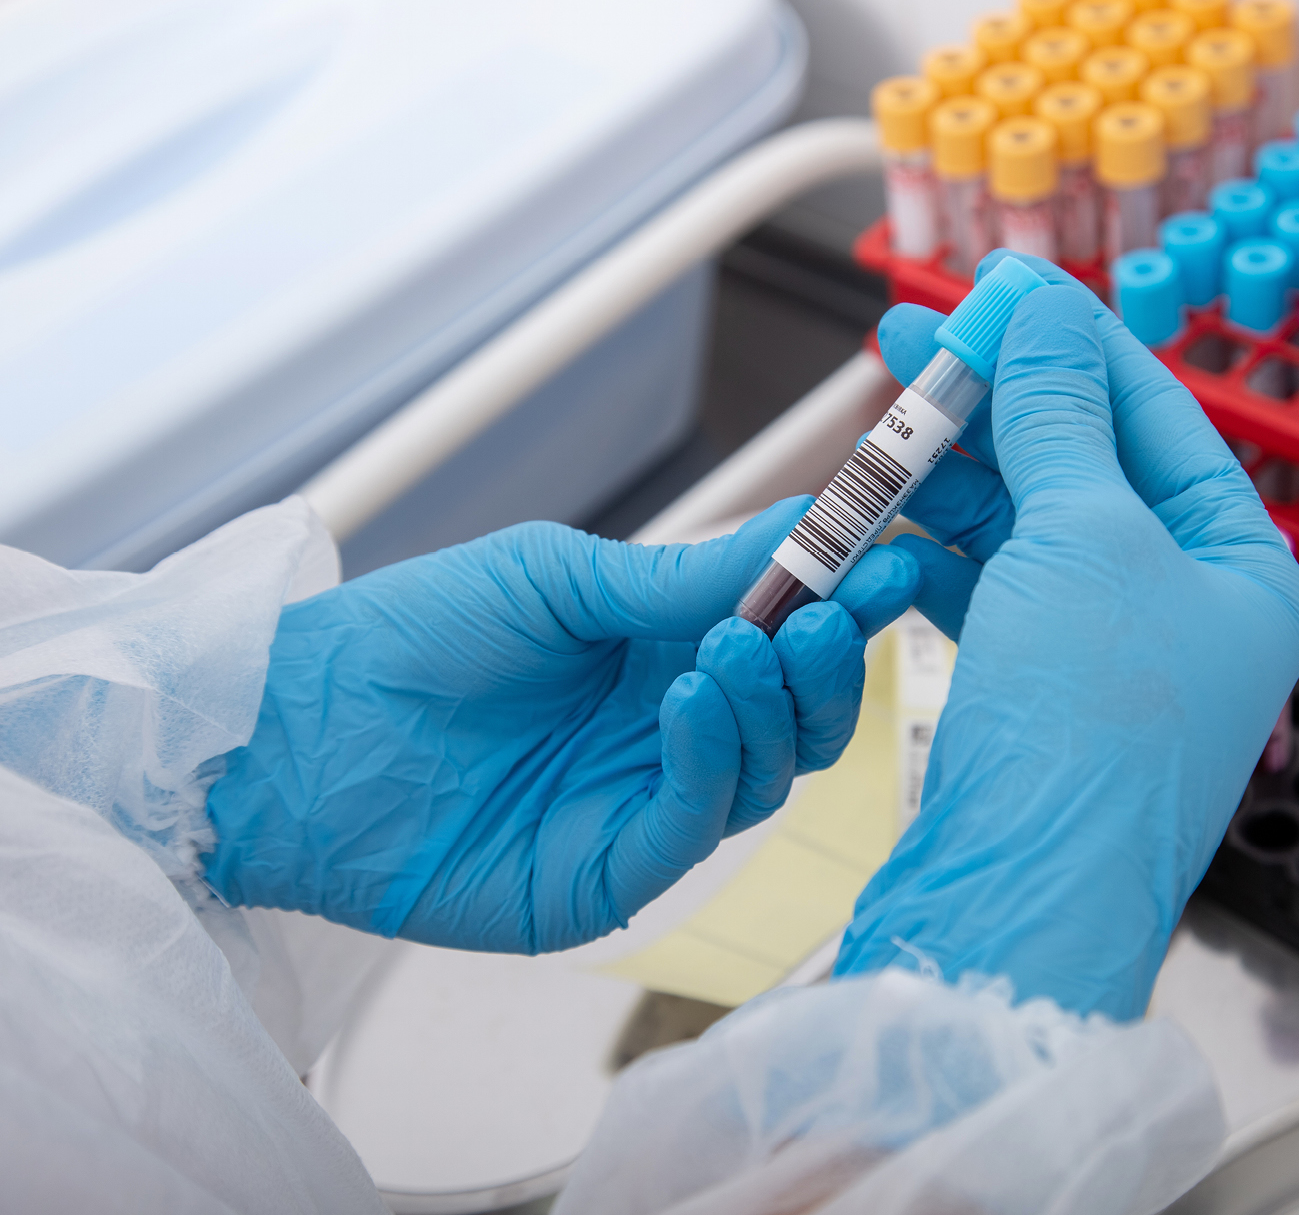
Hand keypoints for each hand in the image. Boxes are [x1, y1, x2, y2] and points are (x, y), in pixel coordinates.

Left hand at [204, 502, 917, 952]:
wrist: (299, 732)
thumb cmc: (412, 637)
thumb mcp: (557, 577)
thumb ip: (682, 575)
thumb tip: (805, 525)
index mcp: (664, 654)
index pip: (785, 636)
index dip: (845, 599)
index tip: (897, 553)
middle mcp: (671, 735)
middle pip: (801, 717)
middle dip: (833, 661)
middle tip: (838, 606)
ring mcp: (644, 807)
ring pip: (768, 774)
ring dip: (774, 704)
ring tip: (741, 644)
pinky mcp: (610, 875)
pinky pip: (695, 823)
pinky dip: (710, 757)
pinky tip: (691, 696)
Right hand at [834, 251, 1298, 1019]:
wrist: (1022, 901)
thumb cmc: (1091, 735)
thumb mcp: (1083, 540)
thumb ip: (1056, 417)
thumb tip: (1041, 310)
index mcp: (1241, 569)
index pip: (1155, 415)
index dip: (1069, 343)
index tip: (994, 290)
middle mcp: (1186, 610)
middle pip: (1082, 466)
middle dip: (996, 402)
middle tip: (910, 339)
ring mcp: (1107, 658)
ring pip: (1024, 528)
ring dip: (955, 471)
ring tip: (883, 419)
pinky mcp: (1036, 697)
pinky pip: (988, 592)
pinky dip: (937, 551)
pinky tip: (885, 519)